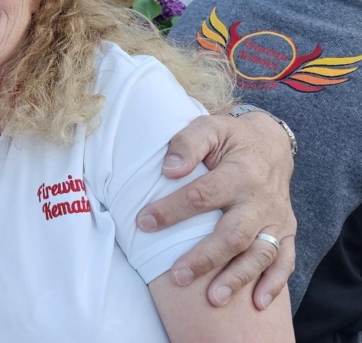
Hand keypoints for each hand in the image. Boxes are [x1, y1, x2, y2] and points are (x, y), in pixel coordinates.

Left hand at [136, 113, 294, 310]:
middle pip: (233, 234)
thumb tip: (168, 169)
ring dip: (237, 278)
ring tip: (213, 299)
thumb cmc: (231, 139)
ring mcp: (276, 219)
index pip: (203, 195)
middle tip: (177, 276)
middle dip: (205, 258)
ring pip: (260, 254)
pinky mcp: (286, 232)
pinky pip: (285, 261)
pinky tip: (256, 303)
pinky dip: (274, 284)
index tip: (144, 222)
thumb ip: (187, 143)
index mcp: (240, 172)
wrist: (272, 144)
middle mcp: (261, 200)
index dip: (172, 210)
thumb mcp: (209, 127)